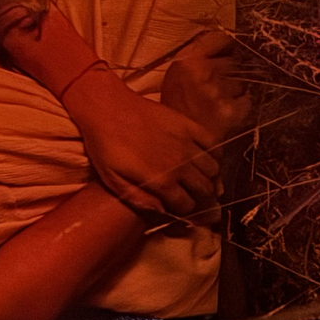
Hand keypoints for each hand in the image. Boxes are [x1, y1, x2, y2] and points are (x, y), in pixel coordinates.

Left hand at [69, 75, 220, 221]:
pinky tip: (205, 157)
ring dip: (209, 178)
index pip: (187, 206)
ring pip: (213, 170)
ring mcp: (187, 143)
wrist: (106, 107)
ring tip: (199, 178)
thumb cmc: (104, 145)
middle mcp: (180, 165)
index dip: (185, 210)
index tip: (180, 206)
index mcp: (162, 181)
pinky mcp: (188, 125)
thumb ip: (139, 199)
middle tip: (194, 196)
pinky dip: (215, 154)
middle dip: (202, 198)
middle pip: (205, 190)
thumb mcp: (112, 179)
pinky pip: (214, 143)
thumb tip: (163, 212)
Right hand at [160, 29, 250, 146]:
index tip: (230, 47)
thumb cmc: (175, 106)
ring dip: (235, 88)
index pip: (219, 38)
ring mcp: (220, 92)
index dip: (227, 44)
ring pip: (242, 81)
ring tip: (219, 99)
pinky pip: (247, 99)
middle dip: (230, 70)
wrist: (175, 142)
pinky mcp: (232, 111)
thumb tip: (225, 41)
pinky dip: (240, 104)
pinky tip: (227, 110)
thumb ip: (196, 55)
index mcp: (186, 61)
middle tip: (219, 82)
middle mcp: (204, 73)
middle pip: (234, 61)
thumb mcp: (176, 74)